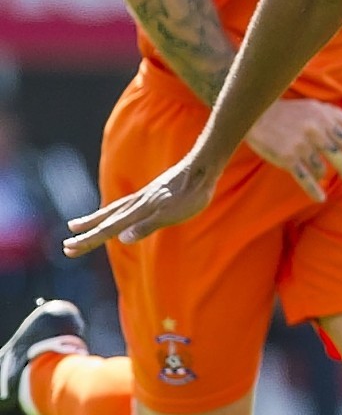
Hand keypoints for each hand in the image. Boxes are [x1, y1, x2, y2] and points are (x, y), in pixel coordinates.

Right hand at [63, 157, 215, 256]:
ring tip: (76, 225)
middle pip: (107, 220)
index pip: (109, 228)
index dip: (89, 240)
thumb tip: (122, 239)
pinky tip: (116, 212)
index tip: (69, 249)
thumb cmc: (192, 193)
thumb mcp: (172, 213)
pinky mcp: (153, 192)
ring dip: (94, 220)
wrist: (203, 166)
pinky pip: (125, 204)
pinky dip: (113, 210)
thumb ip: (147, 226)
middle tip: (66, 245)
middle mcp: (138, 202)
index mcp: (140, 210)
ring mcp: (145, 196)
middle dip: (87, 234)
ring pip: (113, 210)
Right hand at [244, 99, 341, 199]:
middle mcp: (315, 133)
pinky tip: (320, 198)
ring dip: (323, 174)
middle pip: (338, 158)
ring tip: (320, 174)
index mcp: (324, 120)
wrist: (257, 114)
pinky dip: (313, 189)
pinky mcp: (287, 158)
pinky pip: (304, 178)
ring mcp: (301, 146)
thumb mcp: (316, 106)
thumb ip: (338, 115)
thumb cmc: (290, 111)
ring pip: (320, 168)